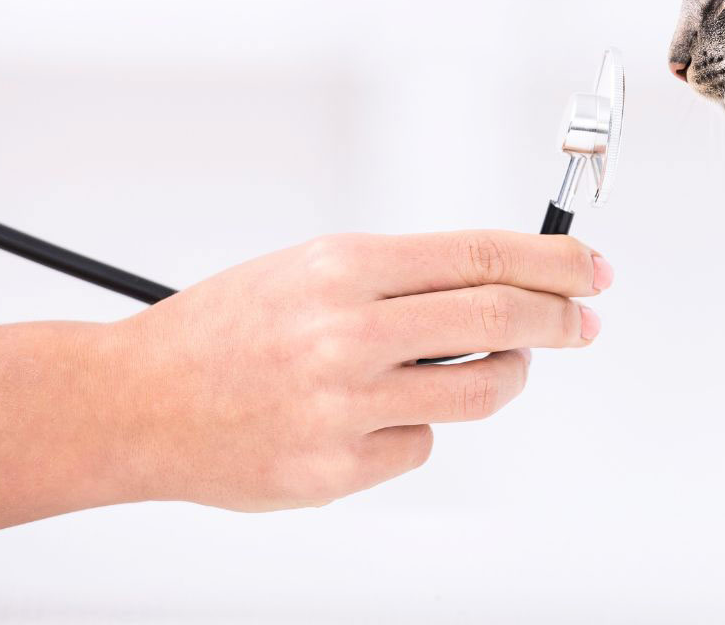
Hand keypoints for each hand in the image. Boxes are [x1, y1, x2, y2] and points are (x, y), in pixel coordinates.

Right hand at [107, 230, 611, 510]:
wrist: (135, 403)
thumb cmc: (218, 333)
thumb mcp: (306, 270)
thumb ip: (396, 278)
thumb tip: (495, 284)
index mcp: (342, 268)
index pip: (482, 255)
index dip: (553, 261)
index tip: (589, 268)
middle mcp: (348, 332)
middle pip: (500, 318)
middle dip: (560, 319)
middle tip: (583, 320)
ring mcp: (345, 406)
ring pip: (479, 392)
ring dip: (505, 377)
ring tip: (497, 366)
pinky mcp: (338, 469)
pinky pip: (421, 445)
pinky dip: (416, 428)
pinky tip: (376, 416)